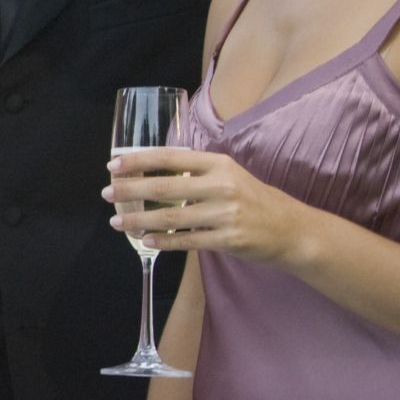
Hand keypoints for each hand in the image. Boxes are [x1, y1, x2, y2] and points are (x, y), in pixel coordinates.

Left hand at [104, 148, 309, 264]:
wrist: (292, 229)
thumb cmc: (253, 199)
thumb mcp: (229, 175)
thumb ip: (196, 172)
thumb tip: (152, 171)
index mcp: (219, 164)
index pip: (171, 158)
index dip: (139, 161)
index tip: (114, 165)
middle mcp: (222, 186)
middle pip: (165, 187)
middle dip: (130, 190)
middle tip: (106, 193)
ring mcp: (226, 213)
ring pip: (172, 217)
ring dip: (139, 220)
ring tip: (117, 222)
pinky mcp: (228, 239)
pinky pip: (188, 241)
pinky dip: (164, 241)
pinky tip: (145, 240)